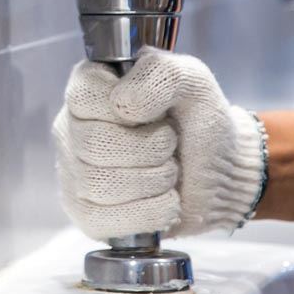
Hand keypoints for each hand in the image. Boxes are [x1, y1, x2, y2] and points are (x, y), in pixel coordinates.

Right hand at [54, 48, 266, 239]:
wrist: (220, 173)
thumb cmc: (199, 122)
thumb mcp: (192, 81)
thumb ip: (162, 74)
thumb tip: (125, 104)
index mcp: (91, 87)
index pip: (85, 96)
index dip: (127, 109)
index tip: (157, 113)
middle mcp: (73, 127)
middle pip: (94, 144)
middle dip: (151, 149)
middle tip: (171, 146)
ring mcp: (74, 172)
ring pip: (98, 184)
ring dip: (153, 180)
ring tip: (169, 171)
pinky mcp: (84, 213)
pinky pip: (102, 219)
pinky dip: (147, 213)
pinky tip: (164, 201)